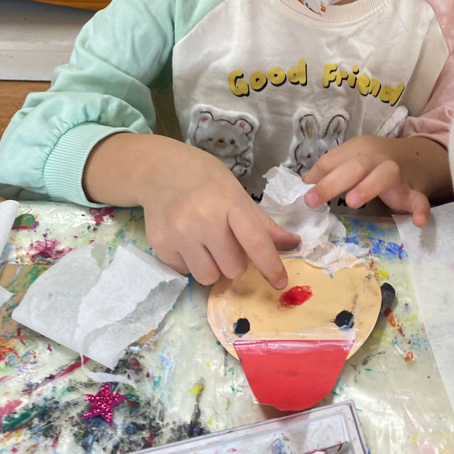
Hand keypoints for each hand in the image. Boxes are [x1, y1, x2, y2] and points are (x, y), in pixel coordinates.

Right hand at [84, 133, 298, 287]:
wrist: (160, 171)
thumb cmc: (206, 181)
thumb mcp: (237, 193)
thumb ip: (262, 223)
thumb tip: (293, 243)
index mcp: (229, 203)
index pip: (255, 242)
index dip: (270, 266)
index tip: (280, 283)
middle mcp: (204, 220)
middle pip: (233, 268)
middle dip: (234, 261)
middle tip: (225, 241)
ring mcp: (179, 234)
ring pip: (209, 277)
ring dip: (213, 267)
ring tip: (205, 244)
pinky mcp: (160, 245)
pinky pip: (185, 273)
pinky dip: (191, 262)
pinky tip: (186, 240)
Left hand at [302, 135, 449, 226]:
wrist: (417, 156)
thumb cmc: (376, 160)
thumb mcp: (352, 158)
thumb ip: (330, 169)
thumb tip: (305, 181)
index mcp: (358, 149)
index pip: (334, 160)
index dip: (318, 176)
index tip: (303, 193)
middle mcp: (377, 158)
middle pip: (355, 166)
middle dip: (333, 182)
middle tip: (312, 200)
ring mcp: (398, 173)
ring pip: (385, 175)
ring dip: (368, 187)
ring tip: (353, 202)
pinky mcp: (414, 191)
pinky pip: (420, 199)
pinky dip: (421, 209)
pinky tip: (418, 221)